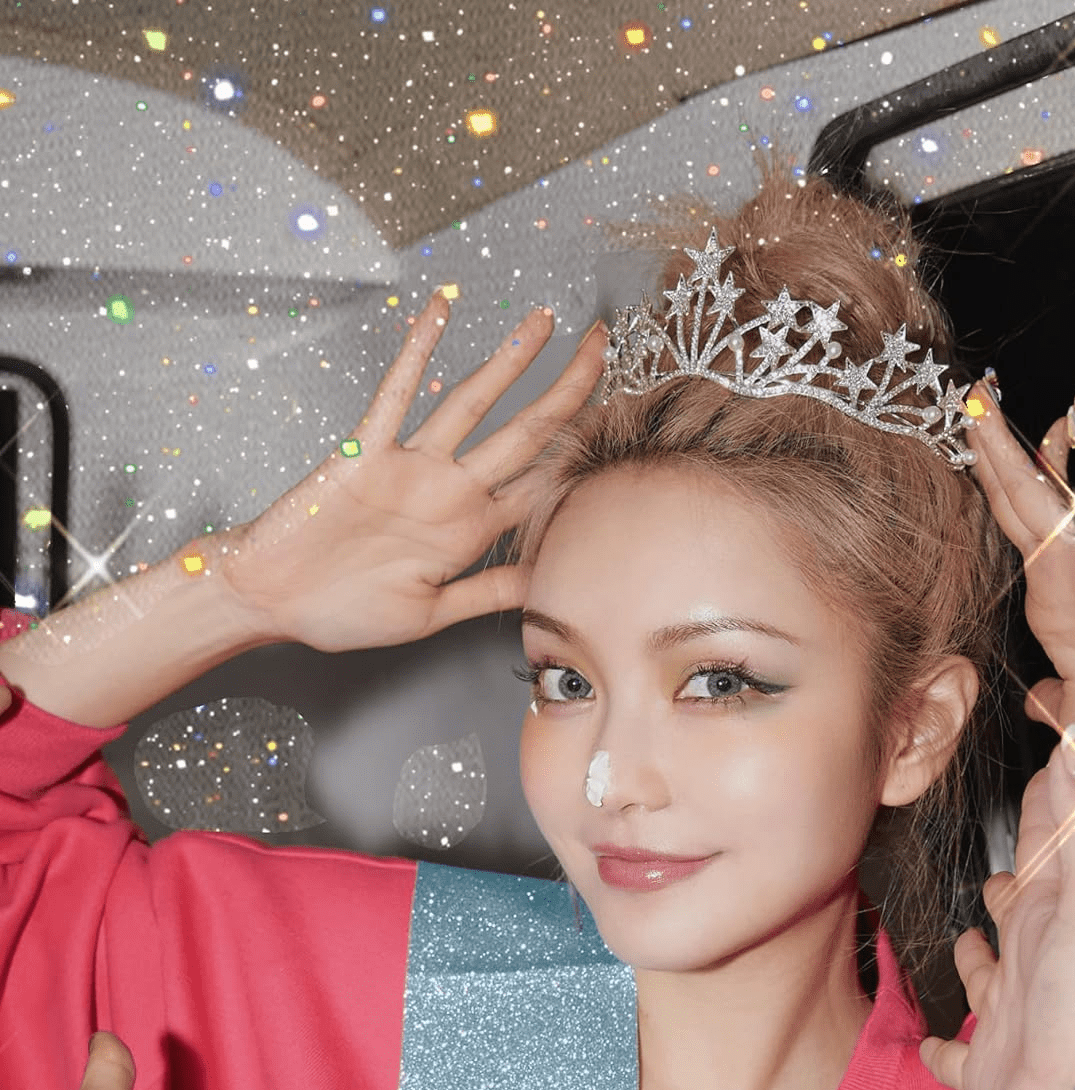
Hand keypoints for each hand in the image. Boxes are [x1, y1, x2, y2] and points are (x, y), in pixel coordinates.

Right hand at [218, 296, 605, 652]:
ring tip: (545, 321)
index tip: (623, 421)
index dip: (581, 454)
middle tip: (604, 347)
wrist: (272, 602)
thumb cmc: (345, 611)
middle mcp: (450, 492)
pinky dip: (417, 353)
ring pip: (472, 404)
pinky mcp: (365, 454)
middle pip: (525, 433)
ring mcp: (411, 468)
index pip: (541, 484)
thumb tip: (549, 580)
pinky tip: (441, 312)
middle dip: (568, 391)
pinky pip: (396, 395)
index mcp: (471, 531)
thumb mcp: (431, 612)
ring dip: (509, 362)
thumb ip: (489, 591)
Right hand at [920, 729, 1074, 1089]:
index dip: (1044, 810)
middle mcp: (1035, 962)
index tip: (1041, 770)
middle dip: (1005, 890)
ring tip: (965, 941)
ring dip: (975, 963)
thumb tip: (1073, 743)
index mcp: (1058, 915)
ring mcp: (1011, 1018)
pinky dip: (941, 1052)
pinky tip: (931, 1046)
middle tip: (995, 868)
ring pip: (987, 981)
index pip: (1049, 849)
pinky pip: (956, 1060)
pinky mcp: (988, 1071)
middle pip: (1015, 915)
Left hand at [969, 378, 1074, 799]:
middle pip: (1016, 497)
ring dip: (1020, 438)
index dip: (988, 489)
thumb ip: (1051, 699)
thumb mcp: (1072, 713)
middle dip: (989, 449)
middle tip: (969, 398)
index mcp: (1051, 602)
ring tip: (996, 390)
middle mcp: (1065, 574)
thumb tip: (1036, 699)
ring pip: (1048, 486)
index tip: (967, 448)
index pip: (1010, 531)